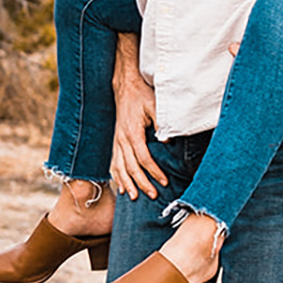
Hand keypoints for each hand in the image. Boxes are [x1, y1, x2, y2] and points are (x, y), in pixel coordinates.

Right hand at [111, 63, 164, 196]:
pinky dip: (117, 176)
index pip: (143, 158)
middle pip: (130, 167)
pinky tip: (121, 187)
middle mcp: (121, 139)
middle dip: (141, 183)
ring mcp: (116, 141)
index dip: (154, 171)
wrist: (126, 86)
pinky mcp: (116, 141)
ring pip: (119, 167)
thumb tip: (168, 140)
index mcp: (132, 132)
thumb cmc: (141, 95)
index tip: (164, 181)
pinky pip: (114, 162)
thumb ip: (162, 123)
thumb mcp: (155, 105)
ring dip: (127, 183)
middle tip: (153, 195)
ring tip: (134, 197)